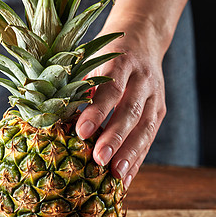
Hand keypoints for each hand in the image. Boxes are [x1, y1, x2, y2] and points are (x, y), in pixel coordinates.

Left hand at [76, 17, 166, 189]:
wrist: (142, 37)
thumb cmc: (106, 53)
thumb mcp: (91, 58)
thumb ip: (78, 84)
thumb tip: (55, 117)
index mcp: (121, 62)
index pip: (110, 89)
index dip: (97, 111)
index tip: (81, 132)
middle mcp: (143, 78)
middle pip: (131, 111)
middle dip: (115, 138)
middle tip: (99, 160)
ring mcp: (155, 95)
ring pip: (145, 127)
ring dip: (131, 153)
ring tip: (116, 176)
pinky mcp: (160, 110)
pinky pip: (150, 137)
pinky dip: (138, 159)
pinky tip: (126, 178)